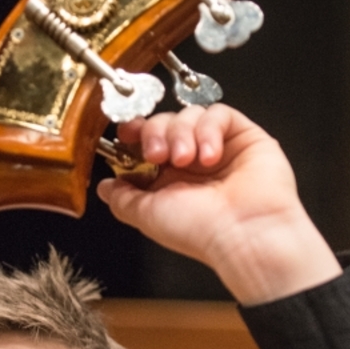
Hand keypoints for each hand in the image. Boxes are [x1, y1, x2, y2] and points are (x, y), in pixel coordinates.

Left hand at [96, 104, 340, 304]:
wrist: (244, 235)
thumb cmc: (202, 232)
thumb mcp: (147, 215)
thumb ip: (122, 199)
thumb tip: (105, 187)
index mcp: (170, 179)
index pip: (146, 141)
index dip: (134, 132)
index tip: (127, 134)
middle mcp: (193, 163)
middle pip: (164, 122)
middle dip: (156, 133)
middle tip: (158, 154)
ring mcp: (219, 148)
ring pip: (189, 115)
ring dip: (182, 133)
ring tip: (188, 159)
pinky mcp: (244, 137)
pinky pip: (219, 114)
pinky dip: (208, 129)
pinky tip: (210, 155)